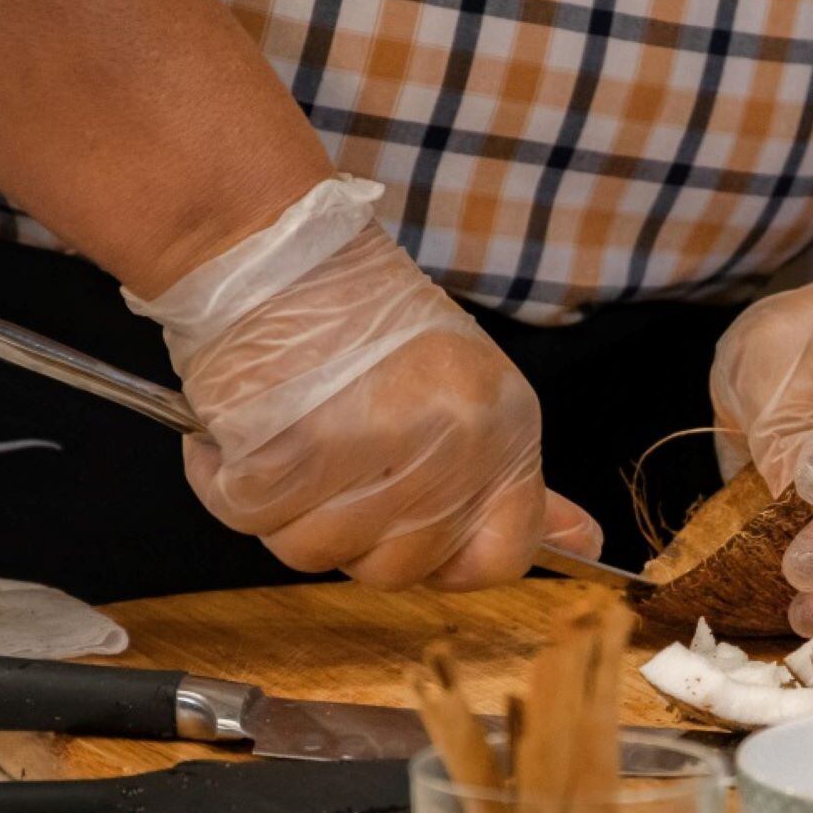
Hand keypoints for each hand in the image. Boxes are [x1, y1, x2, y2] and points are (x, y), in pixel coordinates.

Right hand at [125, 179, 599, 588]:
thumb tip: (584, 544)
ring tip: (283, 436)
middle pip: (396, 569)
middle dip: (349, 533)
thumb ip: (509, 479)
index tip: (406, 532)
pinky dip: (227, 482)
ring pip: (316, 553)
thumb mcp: (466, 391)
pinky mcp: (292, 447)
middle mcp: (452, 445)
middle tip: (325, 464)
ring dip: (284, 509)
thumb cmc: (359, 317)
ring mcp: (375, 448)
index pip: (502, 557)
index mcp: (504, 430)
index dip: (448, 563)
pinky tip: (236, 435)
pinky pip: (251, 516)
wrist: (273, 244)